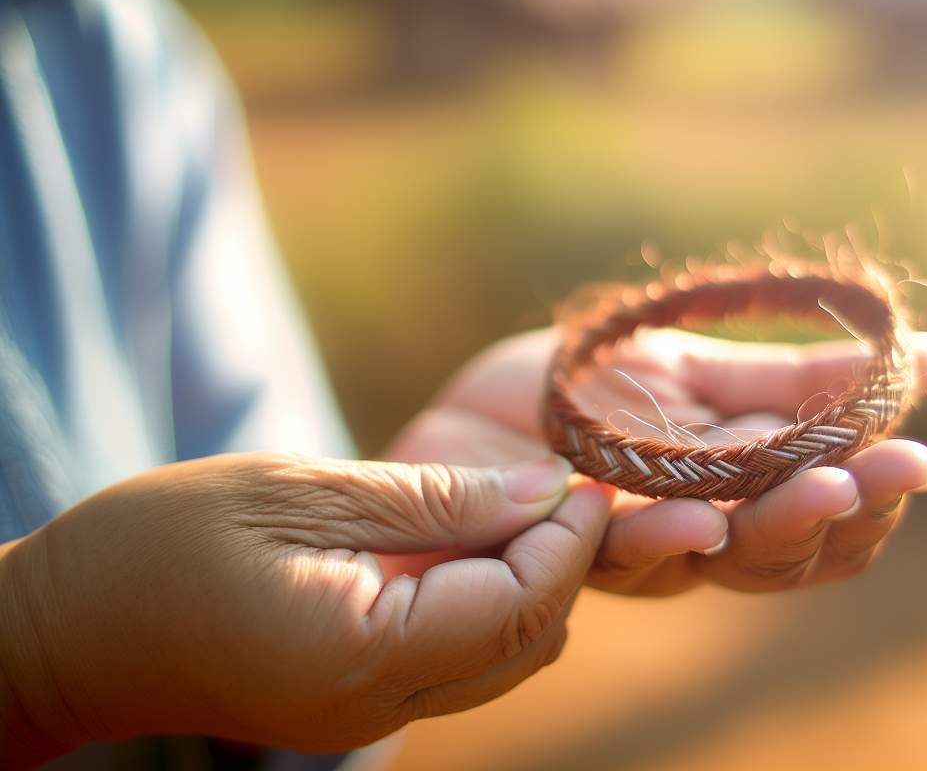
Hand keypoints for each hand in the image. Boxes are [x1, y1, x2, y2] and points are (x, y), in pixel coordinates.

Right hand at [0, 451, 609, 764]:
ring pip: (499, 655)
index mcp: (365, 654)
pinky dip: (484, 596)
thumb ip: (428, 500)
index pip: (519, 606)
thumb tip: (539, 488)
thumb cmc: (165, 542)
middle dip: (565, 561)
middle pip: (525, 641)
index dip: (570, 540)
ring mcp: (366, 710)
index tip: (595, 476)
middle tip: (577, 482)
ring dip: (530, 578)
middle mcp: (380, 704)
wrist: (70, 627)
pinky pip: (453, 653)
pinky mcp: (351, 696)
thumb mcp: (300, 492)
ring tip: (533, 499)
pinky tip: (472, 535)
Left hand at [387, 326, 926, 596]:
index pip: (826, 501)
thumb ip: (790, 377)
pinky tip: (700, 516)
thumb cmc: (580, 391)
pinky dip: (667, 537)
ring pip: (726, 559)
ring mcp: (640, 543)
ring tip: (827, 488)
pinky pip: (626, 556)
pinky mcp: (572, 549)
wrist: (474, 420)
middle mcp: (701, 523)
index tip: (918, 447)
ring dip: (780, 525)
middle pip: (791, 543)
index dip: (875, 484)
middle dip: (847, 507)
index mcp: (736, 480)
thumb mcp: (692, 366)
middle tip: (898, 471)